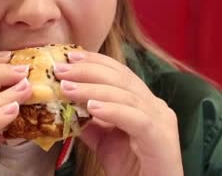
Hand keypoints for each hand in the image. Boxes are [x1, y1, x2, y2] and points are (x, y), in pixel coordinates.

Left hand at [54, 51, 182, 175]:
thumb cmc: (132, 170)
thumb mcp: (104, 141)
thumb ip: (88, 122)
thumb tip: (62, 105)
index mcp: (143, 102)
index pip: (118, 72)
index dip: (93, 61)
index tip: (68, 56)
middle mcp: (155, 106)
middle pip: (121, 78)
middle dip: (87, 70)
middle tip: (60, 69)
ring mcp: (161, 120)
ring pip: (125, 95)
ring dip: (92, 89)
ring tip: (67, 88)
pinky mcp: (161, 138)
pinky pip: (136, 119)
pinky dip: (113, 110)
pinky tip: (92, 107)